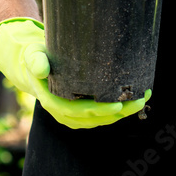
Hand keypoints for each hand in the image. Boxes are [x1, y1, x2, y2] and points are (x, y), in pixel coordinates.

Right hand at [0, 17, 149, 129]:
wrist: (34, 65)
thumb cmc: (36, 57)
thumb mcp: (33, 55)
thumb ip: (36, 61)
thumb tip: (41, 69)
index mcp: (52, 102)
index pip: (77, 112)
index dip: (98, 111)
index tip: (117, 106)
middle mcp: (63, 112)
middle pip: (94, 118)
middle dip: (118, 112)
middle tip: (138, 101)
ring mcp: (73, 114)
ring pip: (100, 120)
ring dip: (122, 114)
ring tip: (142, 100)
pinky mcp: (81, 111)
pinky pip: (101, 116)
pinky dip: (117, 112)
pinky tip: (133, 102)